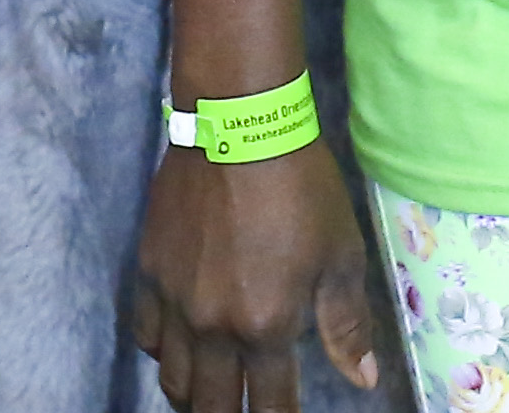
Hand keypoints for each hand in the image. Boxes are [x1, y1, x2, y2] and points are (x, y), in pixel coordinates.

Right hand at [123, 144, 379, 412]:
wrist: (239, 124)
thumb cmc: (302, 188)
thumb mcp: (340, 255)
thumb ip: (346, 324)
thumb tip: (362, 380)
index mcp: (265, 326)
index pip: (269, 406)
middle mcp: (213, 325)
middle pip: (210, 406)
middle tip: (242, 411)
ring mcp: (174, 300)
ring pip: (172, 378)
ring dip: (193, 394)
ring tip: (210, 392)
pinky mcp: (149, 270)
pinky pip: (145, 333)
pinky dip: (162, 350)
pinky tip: (178, 344)